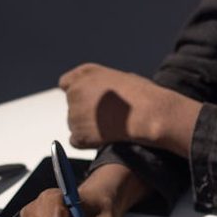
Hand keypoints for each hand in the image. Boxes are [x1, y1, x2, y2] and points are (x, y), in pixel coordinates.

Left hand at [59, 63, 201, 155]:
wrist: (150, 114)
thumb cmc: (144, 96)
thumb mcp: (123, 79)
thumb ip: (105, 85)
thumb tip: (104, 96)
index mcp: (85, 74)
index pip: (66, 83)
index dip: (77, 93)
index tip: (88, 101)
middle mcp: (75, 91)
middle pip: (72, 105)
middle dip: (85, 112)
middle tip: (107, 118)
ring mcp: (74, 113)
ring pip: (74, 124)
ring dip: (88, 127)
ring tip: (112, 128)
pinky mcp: (79, 134)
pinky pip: (76, 141)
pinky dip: (87, 142)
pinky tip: (104, 139)